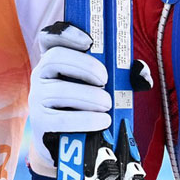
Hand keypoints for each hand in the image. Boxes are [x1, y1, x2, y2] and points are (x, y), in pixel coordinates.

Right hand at [30, 23, 114, 150]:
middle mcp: (41, 76)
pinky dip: (84, 119)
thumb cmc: (87, 109)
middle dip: (84, 65)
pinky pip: (61, 119)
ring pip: (58, 90)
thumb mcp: (101, 87)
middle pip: (55, 58)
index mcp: (55, 62)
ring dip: (88, 96)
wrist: (69, 145)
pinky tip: (102, 121)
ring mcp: (37, 99)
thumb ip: (122, 76)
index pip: (50, 39)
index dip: (66, 34)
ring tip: (107, 104)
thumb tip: (141, 73)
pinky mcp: (40, 123)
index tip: (89, 41)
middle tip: (105, 79)